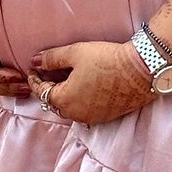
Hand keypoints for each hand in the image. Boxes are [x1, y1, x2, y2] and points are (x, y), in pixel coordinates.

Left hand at [26, 39, 154, 125]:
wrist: (140, 70)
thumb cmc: (106, 60)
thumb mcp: (74, 53)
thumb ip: (51, 59)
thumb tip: (34, 62)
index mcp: (64, 100)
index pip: (41, 91)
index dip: (34, 79)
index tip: (31, 68)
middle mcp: (76, 114)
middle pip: (55, 102)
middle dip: (49, 87)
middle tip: (47, 71)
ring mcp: (92, 117)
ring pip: (70, 107)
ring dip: (65, 93)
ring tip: (65, 76)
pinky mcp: (106, 116)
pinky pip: (85, 109)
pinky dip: (79, 98)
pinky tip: (84, 85)